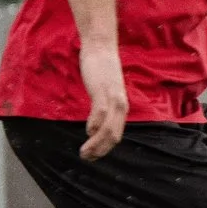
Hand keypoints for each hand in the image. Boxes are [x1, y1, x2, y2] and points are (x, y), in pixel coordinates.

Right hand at [77, 44, 128, 158]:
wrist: (100, 48)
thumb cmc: (100, 70)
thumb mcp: (103, 92)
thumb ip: (102, 107)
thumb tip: (95, 125)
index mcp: (121, 107)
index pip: (117, 133)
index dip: (106, 148)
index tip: (94, 156)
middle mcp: (121, 105)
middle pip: (115, 135)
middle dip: (101, 150)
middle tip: (88, 158)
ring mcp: (113, 98)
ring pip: (109, 127)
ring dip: (97, 143)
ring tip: (85, 152)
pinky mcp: (103, 91)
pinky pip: (101, 112)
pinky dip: (95, 124)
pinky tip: (88, 131)